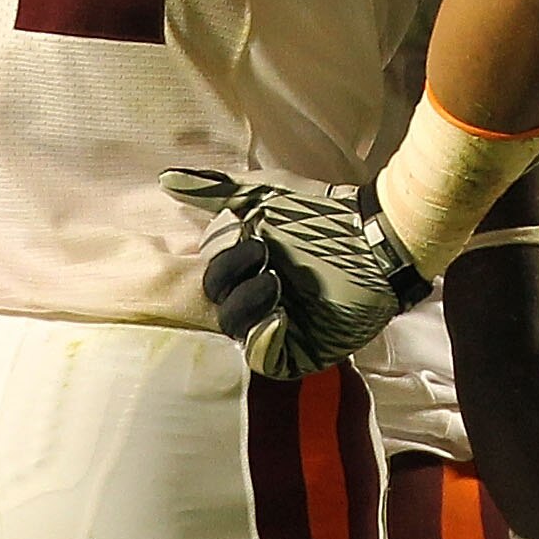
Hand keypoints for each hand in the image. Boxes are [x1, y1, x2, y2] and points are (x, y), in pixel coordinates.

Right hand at [163, 166, 430, 376]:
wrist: (374, 236)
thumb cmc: (323, 212)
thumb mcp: (266, 195)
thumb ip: (216, 190)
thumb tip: (165, 178)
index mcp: (248, 270)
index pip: (212, 280)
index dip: (222, 263)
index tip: (246, 234)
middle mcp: (260, 301)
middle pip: (220, 308)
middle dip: (236, 281)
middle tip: (267, 256)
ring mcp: (281, 329)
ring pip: (238, 333)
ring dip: (249, 306)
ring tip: (278, 283)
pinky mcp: (303, 352)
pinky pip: (268, 361)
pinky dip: (264, 342)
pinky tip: (277, 318)